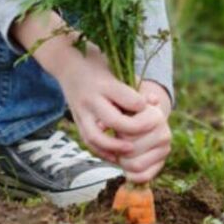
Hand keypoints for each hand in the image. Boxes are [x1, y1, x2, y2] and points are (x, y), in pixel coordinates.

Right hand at [48, 45, 148, 160]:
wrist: (68, 66)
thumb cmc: (100, 67)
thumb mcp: (118, 69)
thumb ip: (136, 87)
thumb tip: (155, 101)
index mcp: (105, 84)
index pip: (127, 98)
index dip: (142, 106)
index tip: (152, 108)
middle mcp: (91, 99)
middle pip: (113, 120)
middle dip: (133, 129)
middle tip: (148, 132)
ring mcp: (81, 112)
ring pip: (95, 136)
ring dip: (114, 147)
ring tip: (131, 150)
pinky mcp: (77, 121)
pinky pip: (87, 141)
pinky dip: (101, 151)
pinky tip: (115, 156)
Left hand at [114, 81, 173, 184]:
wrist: (146, 120)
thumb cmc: (129, 114)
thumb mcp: (123, 107)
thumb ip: (111, 114)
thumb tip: (100, 127)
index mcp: (156, 117)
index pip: (127, 136)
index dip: (117, 136)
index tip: (118, 131)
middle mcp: (164, 133)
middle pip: (130, 151)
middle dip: (118, 150)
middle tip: (118, 145)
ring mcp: (165, 149)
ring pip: (135, 165)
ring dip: (124, 162)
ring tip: (122, 154)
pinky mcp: (162, 163)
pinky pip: (144, 177)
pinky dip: (131, 175)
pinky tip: (127, 167)